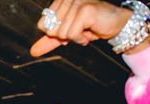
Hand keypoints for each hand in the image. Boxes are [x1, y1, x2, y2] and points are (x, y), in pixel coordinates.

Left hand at [31, 0, 149, 56]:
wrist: (116, 25)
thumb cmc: (92, 26)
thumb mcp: (67, 34)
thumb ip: (50, 40)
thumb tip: (33, 51)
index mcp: (60, 0)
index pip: (43, 24)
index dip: (55, 33)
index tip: (70, 29)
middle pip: (51, 29)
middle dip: (65, 36)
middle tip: (80, 30)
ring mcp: (76, 2)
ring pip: (61, 33)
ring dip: (75, 38)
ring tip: (86, 30)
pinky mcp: (85, 9)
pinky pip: (72, 34)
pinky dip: (81, 39)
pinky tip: (90, 32)